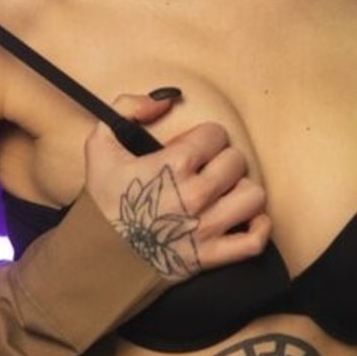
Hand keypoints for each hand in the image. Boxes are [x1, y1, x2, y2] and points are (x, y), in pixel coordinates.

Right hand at [84, 92, 270, 280]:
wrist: (98, 255)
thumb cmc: (102, 201)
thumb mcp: (101, 143)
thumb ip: (129, 107)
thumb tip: (166, 98)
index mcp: (174, 164)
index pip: (216, 134)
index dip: (206, 138)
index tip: (194, 149)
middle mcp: (196, 194)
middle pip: (237, 162)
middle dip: (223, 162)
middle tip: (208, 171)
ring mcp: (206, 227)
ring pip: (253, 196)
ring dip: (242, 192)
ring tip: (225, 194)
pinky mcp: (211, 256)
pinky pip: (253, 242)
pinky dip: (258, 229)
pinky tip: (245, 219)